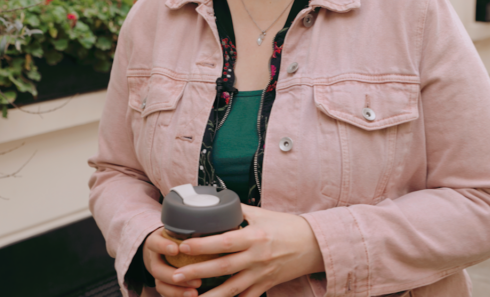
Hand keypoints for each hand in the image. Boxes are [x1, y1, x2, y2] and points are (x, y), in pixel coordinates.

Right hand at [143, 228, 203, 296]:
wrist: (162, 247)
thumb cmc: (177, 236)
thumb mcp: (178, 230)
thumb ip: (192, 231)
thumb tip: (217, 226)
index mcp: (156, 241)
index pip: (155, 243)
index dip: (163, 246)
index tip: (176, 249)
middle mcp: (154, 258)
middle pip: (158, 269)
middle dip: (174, 275)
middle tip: (195, 280)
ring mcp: (157, 272)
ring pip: (161, 284)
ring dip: (177, 290)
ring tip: (195, 293)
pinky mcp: (162, 283)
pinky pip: (165, 292)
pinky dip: (177, 295)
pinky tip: (192, 296)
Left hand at [168, 205, 323, 296]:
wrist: (313, 245)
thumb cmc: (287, 226)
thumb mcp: (262, 214)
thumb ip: (238, 210)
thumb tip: (216, 203)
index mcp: (254, 236)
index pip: (224, 242)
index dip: (202, 245)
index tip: (183, 245)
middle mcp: (256, 257)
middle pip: (222, 267)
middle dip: (197, 272)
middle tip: (176, 275)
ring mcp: (261, 274)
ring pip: (232, 289)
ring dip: (210, 295)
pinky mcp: (266, 286)